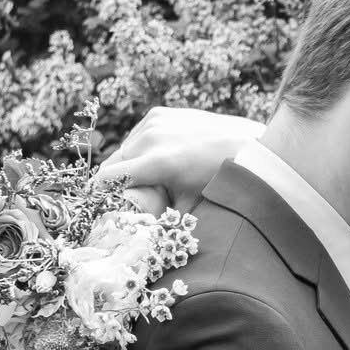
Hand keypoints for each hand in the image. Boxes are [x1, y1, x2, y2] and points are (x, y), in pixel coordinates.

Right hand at [99, 105, 262, 214]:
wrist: (246, 146)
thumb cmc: (218, 184)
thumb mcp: (187, 209)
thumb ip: (157, 220)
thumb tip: (134, 235)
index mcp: (156, 162)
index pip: (105, 179)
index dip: (103, 196)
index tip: (107, 207)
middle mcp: (151, 138)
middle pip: (112, 164)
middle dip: (117, 182)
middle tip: (131, 197)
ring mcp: (154, 122)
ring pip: (123, 149)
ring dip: (129, 164)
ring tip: (148, 179)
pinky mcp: (159, 113)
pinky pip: (137, 135)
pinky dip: (141, 148)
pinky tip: (158, 158)